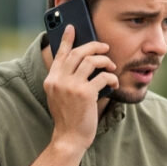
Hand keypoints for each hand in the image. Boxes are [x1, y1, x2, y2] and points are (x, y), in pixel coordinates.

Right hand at [43, 25, 117, 151]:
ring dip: (105, 61)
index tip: (72, 27)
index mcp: (52, 79)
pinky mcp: (85, 93)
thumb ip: (66, 80)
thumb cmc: (69, 118)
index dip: (67, 39)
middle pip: (78, 53)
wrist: (69, 137)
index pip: (60, 54)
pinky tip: (114, 82)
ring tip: (111, 66)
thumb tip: (84, 64)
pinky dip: (111, 78)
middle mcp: (59, 80)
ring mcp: (71, 86)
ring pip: (91, 61)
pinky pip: (102, 77)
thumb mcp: (60, 96)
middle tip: (105, 47)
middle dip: (94, 46)